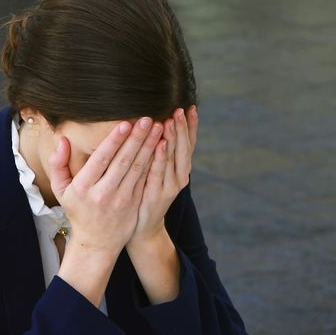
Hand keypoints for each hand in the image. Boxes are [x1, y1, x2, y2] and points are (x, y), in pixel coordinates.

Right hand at [47, 116, 163, 258]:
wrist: (96, 242)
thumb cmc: (78, 210)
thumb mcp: (61, 190)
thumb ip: (58, 164)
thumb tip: (62, 140)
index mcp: (84, 187)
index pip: (102, 159)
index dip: (115, 140)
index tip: (126, 123)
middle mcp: (103, 193)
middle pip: (123, 161)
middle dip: (137, 138)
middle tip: (148, 119)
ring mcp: (122, 200)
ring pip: (138, 169)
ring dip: (150, 147)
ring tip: (159, 128)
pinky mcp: (135, 204)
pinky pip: (145, 179)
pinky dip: (153, 162)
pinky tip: (160, 147)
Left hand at [129, 105, 197, 247]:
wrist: (144, 229)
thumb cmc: (147, 195)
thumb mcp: (157, 172)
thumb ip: (160, 152)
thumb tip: (159, 124)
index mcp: (180, 169)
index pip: (189, 143)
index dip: (191, 126)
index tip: (190, 106)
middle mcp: (180, 177)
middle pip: (184, 148)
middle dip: (182, 128)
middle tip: (179, 109)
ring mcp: (170, 187)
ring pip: (174, 159)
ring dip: (173, 139)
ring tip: (171, 120)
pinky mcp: (157, 195)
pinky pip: (159, 173)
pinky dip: (161, 158)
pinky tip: (160, 144)